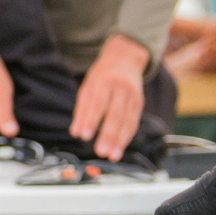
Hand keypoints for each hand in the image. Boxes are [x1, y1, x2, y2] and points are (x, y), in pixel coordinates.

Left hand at [73, 34, 151, 161]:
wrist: (126, 58)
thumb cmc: (103, 75)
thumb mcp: (88, 86)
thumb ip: (82, 109)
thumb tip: (76, 131)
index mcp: (105, 81)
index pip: (98, 104)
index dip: (91, 121)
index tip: (84, 136)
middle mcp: (122, 88)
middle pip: (116, 114)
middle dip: (108, 135)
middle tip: (101, 151)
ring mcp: (133, 96)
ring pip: (127, 121)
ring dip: (120, 141)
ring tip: (112, 156)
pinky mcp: (139, 103)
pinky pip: (133, 122)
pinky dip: (127, 137)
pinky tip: (120, 148)